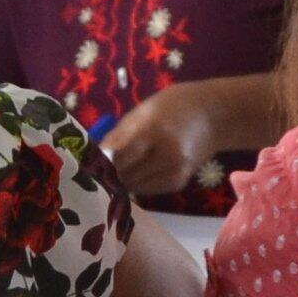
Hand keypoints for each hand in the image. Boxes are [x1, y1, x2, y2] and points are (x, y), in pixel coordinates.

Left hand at [98, 82, 233, 201]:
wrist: (213, 116)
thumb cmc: (172, 106)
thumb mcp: (141, 112)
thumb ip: (117, 137)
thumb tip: (91, 159)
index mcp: (152, 130)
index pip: (116, 157)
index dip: (97, 164)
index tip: (84, 165)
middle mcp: (166, 154)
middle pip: (123, 175)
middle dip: (107, 174)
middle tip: (94, 170)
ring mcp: (175, 171)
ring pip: (133, 186)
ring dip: (121, 181)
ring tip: (115, 169)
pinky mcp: (179, 182)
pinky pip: (147, 189)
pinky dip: (137, 183)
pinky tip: (138, 171)